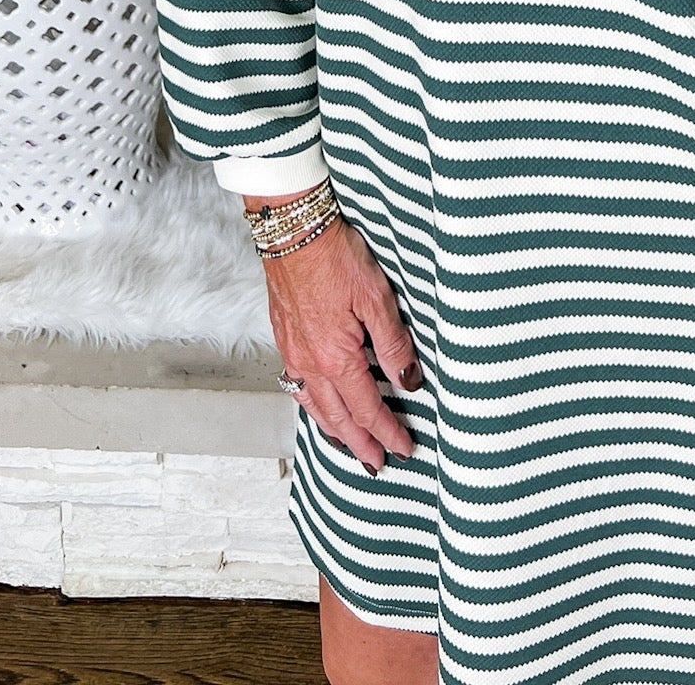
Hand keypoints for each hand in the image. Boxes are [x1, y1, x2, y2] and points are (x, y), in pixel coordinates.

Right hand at [256, 208, 421, 472]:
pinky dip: (313, 407)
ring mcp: (293, 353)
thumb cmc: (335, 257)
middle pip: (338, 418)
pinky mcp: (285, 338)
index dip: (388, 433)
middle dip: (360, 444)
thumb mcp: (377, 299)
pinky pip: (298, 387)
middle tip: (377, 464)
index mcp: (336, 359)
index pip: (367, 410)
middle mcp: (310, 364)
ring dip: (334, 432)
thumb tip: (409, 382)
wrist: (293, 231)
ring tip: (348, 447)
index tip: (403, 450)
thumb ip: (394, 345)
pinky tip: (319, 405)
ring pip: (314, 407)